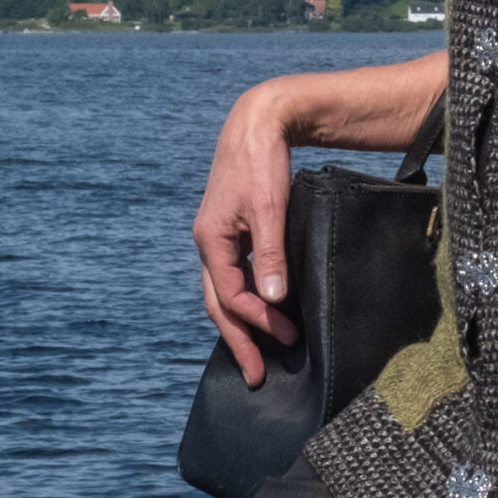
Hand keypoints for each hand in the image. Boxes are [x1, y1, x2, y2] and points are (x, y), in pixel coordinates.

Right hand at [192, 81, 299, 387]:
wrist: (258, 122)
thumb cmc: (261, 161)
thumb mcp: (268, 208)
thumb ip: (269, 254)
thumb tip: (273, 299)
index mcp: (211, 240)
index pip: (231, 297)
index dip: (259, 322)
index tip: (289, 340)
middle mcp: (209, 242)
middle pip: (219, 303)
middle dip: (238, 340)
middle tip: (257, 375)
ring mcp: (218, 237)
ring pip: (225, 291)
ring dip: (241, 322)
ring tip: (259, 351)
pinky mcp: (232, 230)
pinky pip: (234, 274)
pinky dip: (245, 297)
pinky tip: (261, 308)